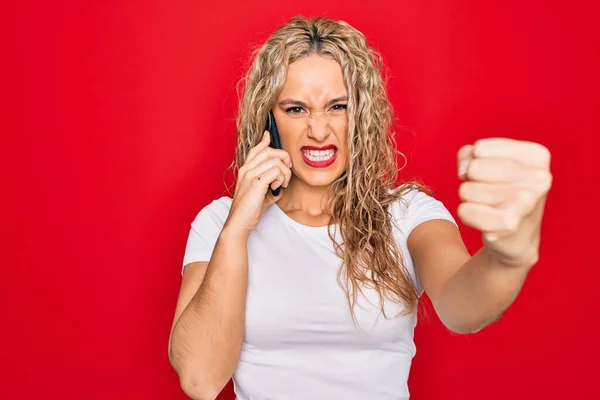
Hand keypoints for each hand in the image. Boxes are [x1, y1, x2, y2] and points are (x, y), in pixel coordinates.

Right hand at [224, 131, 292, 235]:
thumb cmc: (250, 210)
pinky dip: (282, 178)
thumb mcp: (262, 193)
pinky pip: (276, 171)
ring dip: (285, 172)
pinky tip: (278, 187)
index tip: (268, 135)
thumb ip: (271, 184)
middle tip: (287, 172)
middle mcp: (246, 169)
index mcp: (245, 170)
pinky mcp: (257, 183)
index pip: (256, 149)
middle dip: (284, 158)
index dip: (264, 141)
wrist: (239, 222)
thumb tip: (282, 181)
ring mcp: (250, 175)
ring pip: (276, 160)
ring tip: (282, 184)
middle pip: (269, 151)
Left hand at [456, 138, 552, 265]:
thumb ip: (468, 154)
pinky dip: (467, 215)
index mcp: (537, 156)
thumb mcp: (487, 161)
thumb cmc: (500, 190)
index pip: (480, 149)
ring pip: (466, 190)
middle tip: (489, 192)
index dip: (475, 161)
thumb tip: (464, 170)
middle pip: (473, 168)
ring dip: (469, 199)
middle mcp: (538, 178)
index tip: (492, 174)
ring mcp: (526, 201)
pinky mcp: (509, 224)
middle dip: (471, 181)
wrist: (518, 236)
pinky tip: (486, 221)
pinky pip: (465, 211)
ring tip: (489, 206)